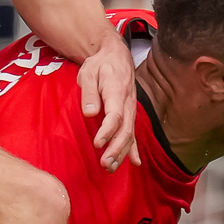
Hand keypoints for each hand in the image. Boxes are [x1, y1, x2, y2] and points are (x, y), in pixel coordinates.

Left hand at [76, 32, 138, 168]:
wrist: (116, 55)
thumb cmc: (100, 64)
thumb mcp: (88, 72)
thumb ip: (89, 93)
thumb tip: (90, 114)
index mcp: (117, 91)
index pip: (115, 115)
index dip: (107, 131)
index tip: (98, 143)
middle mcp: (128, 102)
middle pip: (125, 129)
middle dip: (116, 148)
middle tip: (105, 163)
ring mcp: (131, 109)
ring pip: (130, 134)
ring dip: (122, 153)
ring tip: (111, 167)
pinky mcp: (130, 113)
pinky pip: (134, 133)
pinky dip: (134, 149)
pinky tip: (135, 163)